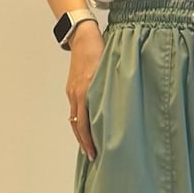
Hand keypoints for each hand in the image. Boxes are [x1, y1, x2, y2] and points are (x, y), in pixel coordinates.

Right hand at [65, 23, 102, 159]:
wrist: (82, 36)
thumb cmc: (98, 50)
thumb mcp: (108, 70)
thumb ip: (112, 89)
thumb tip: (121, 107)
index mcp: (84, 92)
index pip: (83, 124)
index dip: (88, 141)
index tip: (94, 153)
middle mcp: (75, 94)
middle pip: (76, 125)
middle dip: (83, 142)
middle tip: (92, 155)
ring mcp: (72, 91)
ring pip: (74, 118)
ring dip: (80, 133)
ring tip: (88, 145)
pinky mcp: (72, 87)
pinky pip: (75, 108)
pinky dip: (79, 120)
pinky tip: (86, 125)